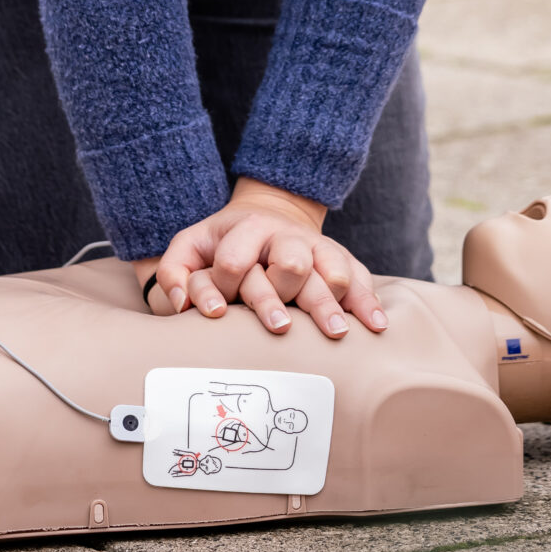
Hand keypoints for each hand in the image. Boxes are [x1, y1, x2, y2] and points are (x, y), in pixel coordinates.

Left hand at [136, 178, 388, 338]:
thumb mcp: (190, 246)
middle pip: (291, 262)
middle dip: (285, 294)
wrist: (268, 216)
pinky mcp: (341, 259)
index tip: (217, 314)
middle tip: (282, 327)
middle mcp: (286, 236)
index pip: (236, 260)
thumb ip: (175, 271)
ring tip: (335, 334)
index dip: (224, 285)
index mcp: (246, 229)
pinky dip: (368, 302)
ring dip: (333, 303)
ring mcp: (318, 247)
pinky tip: (375, 326)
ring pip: (333, 271)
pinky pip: (361, 277)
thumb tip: (184, 307)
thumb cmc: (223, 244)